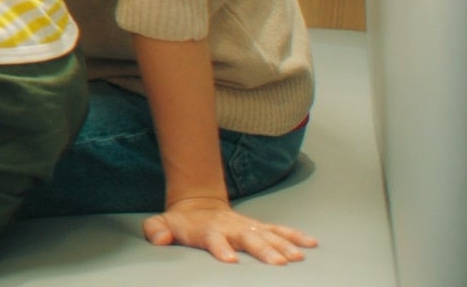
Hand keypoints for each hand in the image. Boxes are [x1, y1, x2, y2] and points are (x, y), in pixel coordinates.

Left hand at [143, 196, 316, 264]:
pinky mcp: (258, 227)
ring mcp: (247, 227)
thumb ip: (156, 229)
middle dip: (263, 250)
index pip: (214, 239)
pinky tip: (310, 244)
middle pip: (248, 239)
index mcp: (208, 230)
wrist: (197, 203)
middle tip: (278, 263)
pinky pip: (279, 230)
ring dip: (283, 245)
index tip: (230, 260)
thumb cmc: (181, 222)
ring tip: (298, 257)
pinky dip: (295, 236)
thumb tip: (159, 237)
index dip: (220, 248)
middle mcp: (231, 228)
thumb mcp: (162, 223)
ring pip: (268, 235)